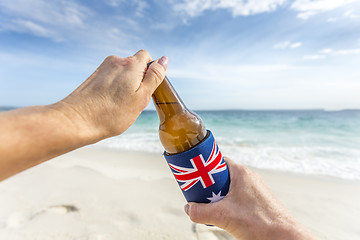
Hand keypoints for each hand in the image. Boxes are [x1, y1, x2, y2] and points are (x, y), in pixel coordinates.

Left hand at [0, 50, 167, 179]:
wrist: (77, 121)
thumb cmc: (112, 114)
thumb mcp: (141, 97)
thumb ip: (155, 77)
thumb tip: (164, 59)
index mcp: (131, 64)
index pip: (147, 57)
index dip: (151, 72)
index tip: (147, 89)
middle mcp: (116, 61)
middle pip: (134, 65)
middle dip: (138, 79)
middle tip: (134, 101)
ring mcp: (102, 68)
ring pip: (122, 73)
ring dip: (125, 85)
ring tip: (120, 104)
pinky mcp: (93, 77)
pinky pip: (110, 79)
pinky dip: (113, 88)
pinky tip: (109, 104)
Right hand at [184, 158, 315, 239]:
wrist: (284, 237)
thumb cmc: (259, 222)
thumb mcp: (223, 216)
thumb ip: (201, 212)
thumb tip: (188, 208)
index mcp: (241, 173)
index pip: (217, 161)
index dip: (203, 166)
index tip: (193, 175)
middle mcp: (249, 178)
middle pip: (222, 175)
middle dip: (208, 184)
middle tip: (198, 194)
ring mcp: (255, 190)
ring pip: (230, 187)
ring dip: (218, 195)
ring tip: (210, 206)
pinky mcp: (258, 201)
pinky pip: (238, 197)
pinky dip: (228, 202)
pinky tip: (225, 215)